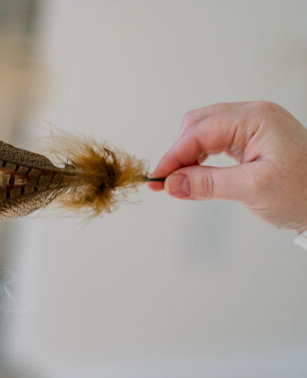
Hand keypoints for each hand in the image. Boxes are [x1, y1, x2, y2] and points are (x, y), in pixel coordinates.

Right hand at [149, 101, 306, 232]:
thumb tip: (172, 183)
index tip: (156, 179)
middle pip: (198, 125)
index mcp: (256, 118)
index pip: (200, 131)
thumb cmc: (304, 191)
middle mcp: (254, 116)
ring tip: (180, 181)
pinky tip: (195, 176)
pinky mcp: (253, 140)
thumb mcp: (253, 189)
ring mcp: (254, 126)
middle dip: (179, 152)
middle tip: (166, 182)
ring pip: (204, 132)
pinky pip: (216, 142)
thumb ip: (208, 184)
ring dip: (188, 155)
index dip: (174, 155)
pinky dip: (201, 158)